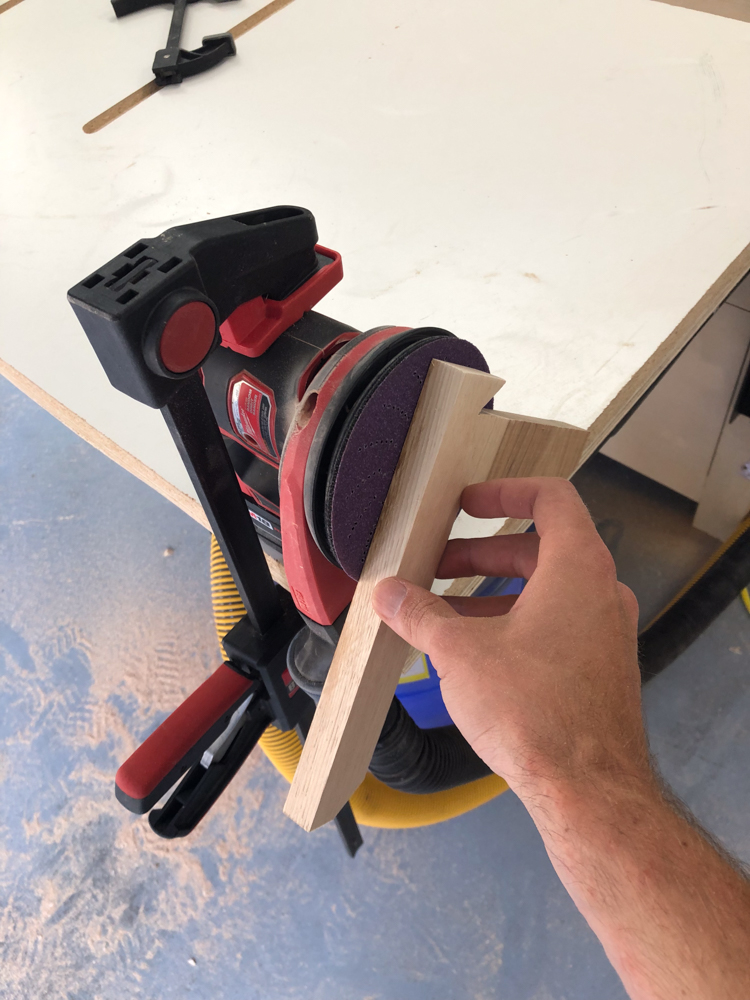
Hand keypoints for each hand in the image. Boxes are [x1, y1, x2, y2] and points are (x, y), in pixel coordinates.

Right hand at [372, 477, 646, 801]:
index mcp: (578, 567)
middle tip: (435, 563)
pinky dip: (513, 622)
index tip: (465, 502)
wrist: (588, 789)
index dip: (504, 490)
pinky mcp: (599, 669)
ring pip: (545, 591)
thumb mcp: (460, 652)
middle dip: (480, 552)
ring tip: (440, 610)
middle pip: (539, 548)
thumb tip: (388, 594)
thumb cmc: (532, 709)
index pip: (551, 498)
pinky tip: (470, 650)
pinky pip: (554, 625)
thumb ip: (420, 614)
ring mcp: (605, 632)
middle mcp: (601, 592)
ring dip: (491, 592)